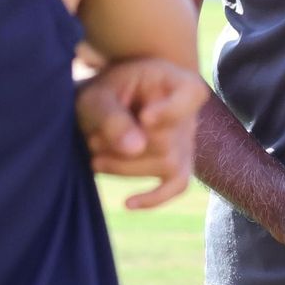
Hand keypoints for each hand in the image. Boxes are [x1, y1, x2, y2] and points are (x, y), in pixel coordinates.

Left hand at [76, 57, 207, 209]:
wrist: (103, 104)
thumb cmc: (102, 94)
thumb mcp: (98, 97)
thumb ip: (112, 117)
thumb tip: (136, 148)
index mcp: (175, 80)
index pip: (192, 94)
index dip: (172, 110)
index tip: (145, 117)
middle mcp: (189, 111)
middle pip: (168, 139)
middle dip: (126, 147)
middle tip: (93, 141)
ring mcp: (187, 139)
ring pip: (168, 165)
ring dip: (126, 167)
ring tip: (95, 158)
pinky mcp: (178, 163)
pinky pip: (178, 184)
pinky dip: (155, 197)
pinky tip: (128, 203)